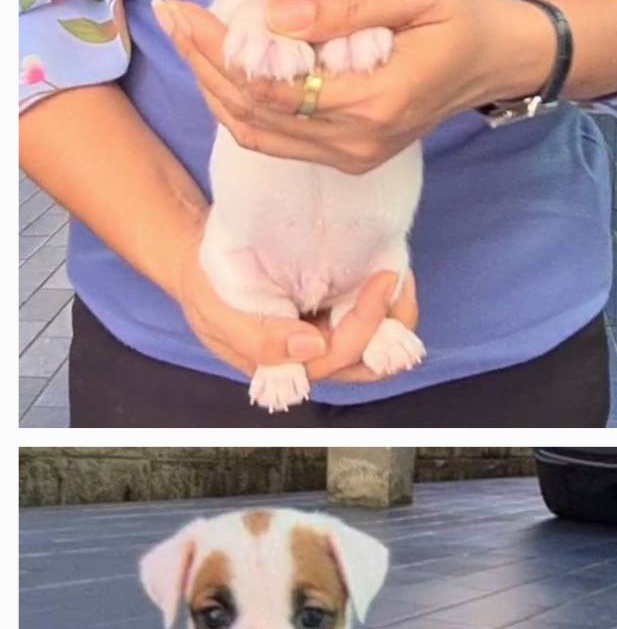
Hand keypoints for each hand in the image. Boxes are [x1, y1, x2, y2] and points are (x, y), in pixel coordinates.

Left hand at [154, 0, 553, 172]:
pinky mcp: (351, 154)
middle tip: (170, 16)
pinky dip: (242, 108)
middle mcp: (359, 140)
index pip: (273, 87)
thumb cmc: (460, 17)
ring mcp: (355, 154)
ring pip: (259, 134)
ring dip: (215, 89)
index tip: (181, 6)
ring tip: (187, 38)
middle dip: (204, 64)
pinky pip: (279, 140)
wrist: (495, 60)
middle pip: (255, 115)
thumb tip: (272, 17)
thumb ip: (342, 6)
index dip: (218, 49)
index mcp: (375, 101)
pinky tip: (224, 69)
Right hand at [176, 232, 418, 383]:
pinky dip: (390, 299)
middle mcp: (316, 355)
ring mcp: (331, 334)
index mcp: (289, 365)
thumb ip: (260, 340)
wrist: (205, 263)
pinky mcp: (340, 312)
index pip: (336, 357)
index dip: (364, 326)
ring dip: (396, 313)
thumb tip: (312, 347)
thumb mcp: (220, 313)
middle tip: (394, 279)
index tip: (381, 280)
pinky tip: (391, 271)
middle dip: (390, 324)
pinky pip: (377, 317)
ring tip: (399, 277)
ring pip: (380, 343)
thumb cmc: (209, 290)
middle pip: (368, 358)